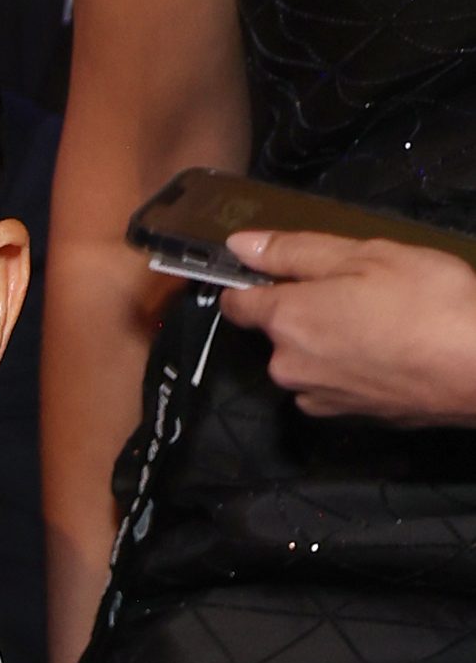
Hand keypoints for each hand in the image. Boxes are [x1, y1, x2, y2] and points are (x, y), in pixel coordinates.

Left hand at [218, 225, 475, 423]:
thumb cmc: (426, 302)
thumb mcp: (364, 255)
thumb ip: (295, 250)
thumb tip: (241, 245)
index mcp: (286, 321)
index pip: (237, 303)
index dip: (250, 283)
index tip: (272, 272)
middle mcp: (287, 366)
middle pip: (278, 332)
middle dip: (306, 309)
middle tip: (359, 289)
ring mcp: (315, 398)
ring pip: (306, 359)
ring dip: (329, 340)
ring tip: (380, 322)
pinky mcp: (344, 418)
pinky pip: (332, 383)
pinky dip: (350, 368)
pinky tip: (387, 353)